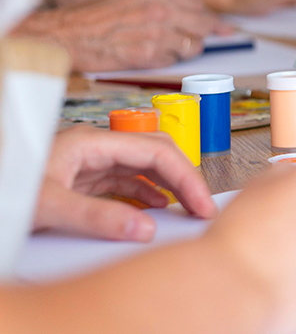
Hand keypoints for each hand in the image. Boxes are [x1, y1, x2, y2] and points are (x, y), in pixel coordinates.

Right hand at [13, 0, 222, 71]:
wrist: (66, 32)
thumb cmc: (96, 13)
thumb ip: (166, 1)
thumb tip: (199, 14)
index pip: (200, 7)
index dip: (211, 20)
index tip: (222, 29)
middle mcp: (160, 10)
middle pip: (203, 27)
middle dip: (204, 35)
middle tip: (202, 41)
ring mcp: (155, 34)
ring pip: (191, 47)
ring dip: (183, 50)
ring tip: (163, 47)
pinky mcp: (145, 55)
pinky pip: (171, 61)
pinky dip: (165, 60)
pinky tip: (149, 55)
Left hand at [33, 126, 216, 240]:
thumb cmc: (6, 183)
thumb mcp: (49, 206)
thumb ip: (99, 217)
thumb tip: (145, 227)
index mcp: (91, 142)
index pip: (156, 151)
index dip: (186, 176)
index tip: (201, 203)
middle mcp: (93, 146)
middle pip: (154, 153)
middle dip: (183, 178)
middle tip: (202, 208)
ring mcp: (86, 161)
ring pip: (141, 166)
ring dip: (166, 186)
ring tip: (185, 210)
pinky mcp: (79, 178)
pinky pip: (124, 180)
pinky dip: (145, 193)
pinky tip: (154, 207)